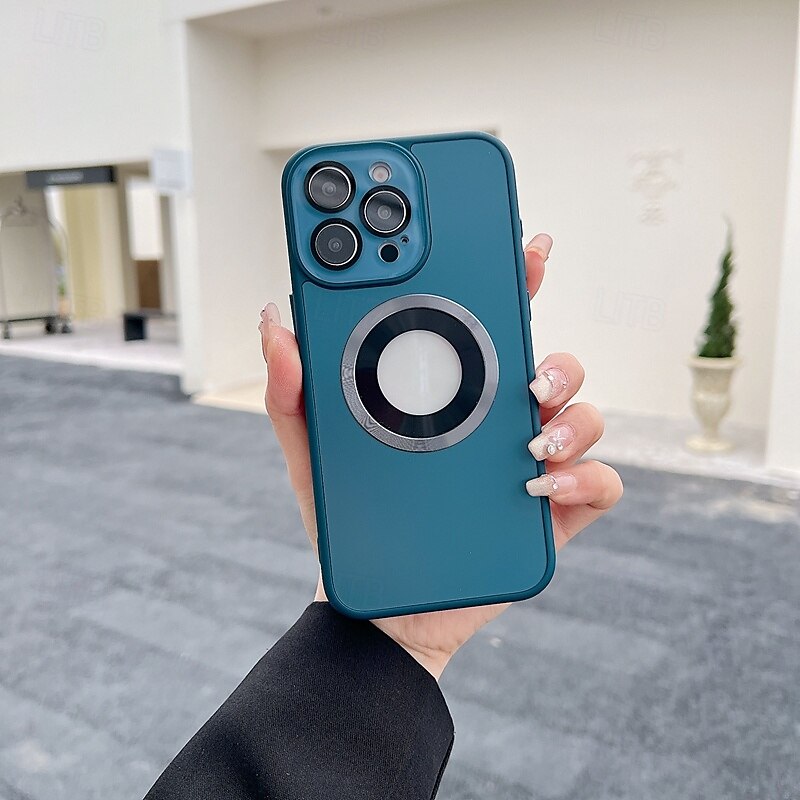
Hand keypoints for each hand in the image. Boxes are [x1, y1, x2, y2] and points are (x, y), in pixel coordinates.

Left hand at [260, 233, 622, 678]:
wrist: (378, 605)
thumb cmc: (351, 521)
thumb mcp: (313, 452)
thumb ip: (292, 390)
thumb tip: (275, 319)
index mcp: (453, 397)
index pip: (489, 328)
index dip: (512, 283)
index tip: (524, 248)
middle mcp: (500, 422)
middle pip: (551, 363)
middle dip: (555, 354)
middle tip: (530, 368)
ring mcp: (532, 466)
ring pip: (583, 416)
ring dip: (571, 415)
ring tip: (530, 436)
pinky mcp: (554, 516)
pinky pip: (600, 485)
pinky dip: (584, 479)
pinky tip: (540, 487)